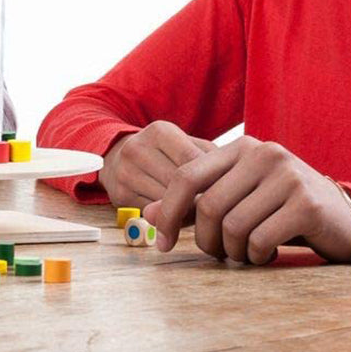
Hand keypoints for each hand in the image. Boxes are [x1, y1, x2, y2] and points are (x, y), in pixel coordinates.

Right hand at [99, 120, 216, 209]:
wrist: (117, 158)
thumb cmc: (163, 154)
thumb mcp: (184, 145)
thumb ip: (208, 157)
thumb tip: (232, 177)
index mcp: (159, 131)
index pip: (191, 160)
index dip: (211, 179)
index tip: (227, 192)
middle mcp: (137, 149)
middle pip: (177, 183)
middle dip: (199, 198)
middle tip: (219, 211)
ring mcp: (125, 172)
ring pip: (165, 201)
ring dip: (186, 212)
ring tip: (203, 217)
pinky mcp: (119, 195)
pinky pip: (153, 214)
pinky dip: (170, 220)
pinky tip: (181, 219)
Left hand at [143, 136, 350, 263]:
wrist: (344, 217)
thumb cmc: (280, 208)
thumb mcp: (238, 198)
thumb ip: (195, 204)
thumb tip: (149, 215)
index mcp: (239, 147)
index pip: (187, 177)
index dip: (170, 212)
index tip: (162, 243)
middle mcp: (262, 153)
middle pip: (208, 206)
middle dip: (206, 241)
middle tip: (218, 255)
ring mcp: (287, 175)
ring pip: (234, 225)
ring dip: (233, 252)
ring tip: (246, 253)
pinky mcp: (307, 203)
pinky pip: (261, 239)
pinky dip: (256, 256)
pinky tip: (266, 254)